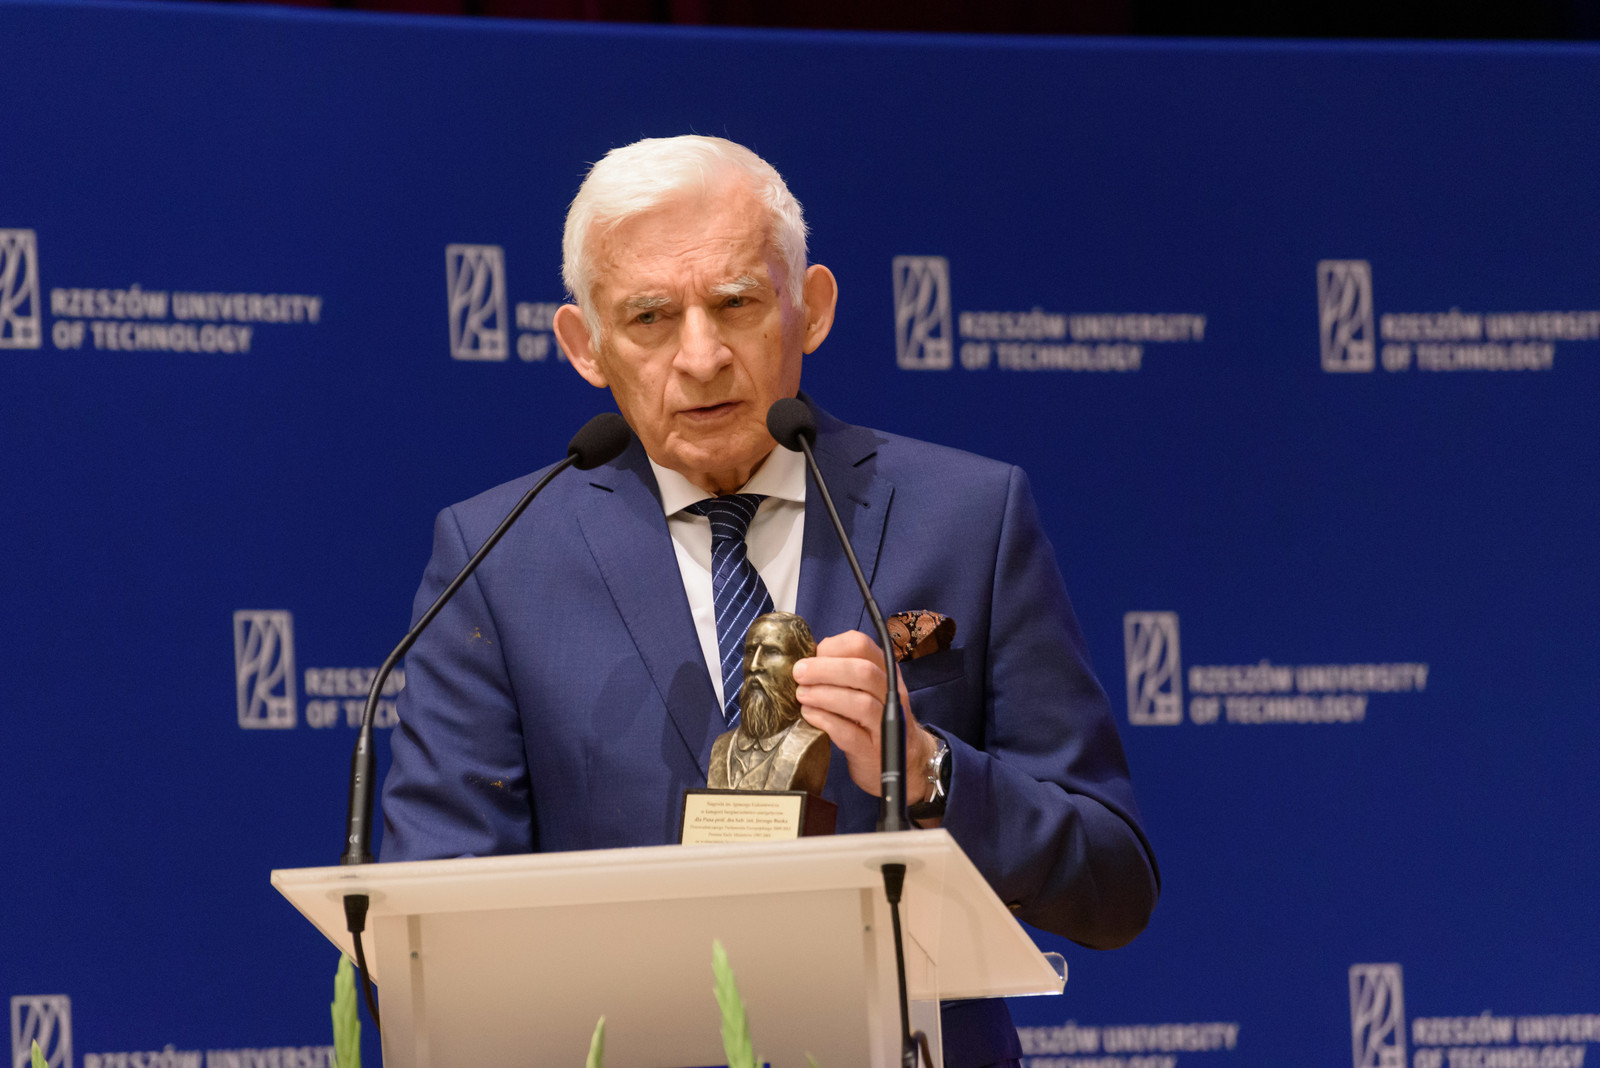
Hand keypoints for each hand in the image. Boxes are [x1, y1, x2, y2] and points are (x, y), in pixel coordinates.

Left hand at [791, 630, 937, 800]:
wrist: (903, 761)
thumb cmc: (874, 719)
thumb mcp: (867, 688)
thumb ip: (844, 671)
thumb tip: (808, 660)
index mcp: (886, 671)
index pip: (862, 645)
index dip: (833, 647)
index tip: (811, 656)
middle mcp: (891, 694)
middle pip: (864, 672)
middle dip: (825, 669)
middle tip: (799, 673)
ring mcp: (885, 724)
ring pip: (860, 703)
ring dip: (824, 695)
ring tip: (802, 695)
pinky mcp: (873, 751)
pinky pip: (849, 734)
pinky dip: (826, 721)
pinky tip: (810, 715)